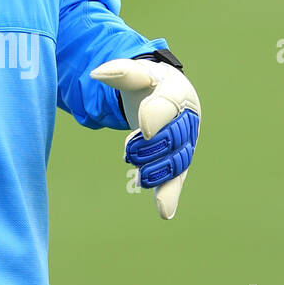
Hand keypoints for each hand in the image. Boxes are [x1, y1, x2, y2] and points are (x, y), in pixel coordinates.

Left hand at [90, 56, 200, 218]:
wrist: (164, 93)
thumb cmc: (148, 82)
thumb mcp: (135, 73)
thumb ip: (119, 72)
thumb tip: (95, 73)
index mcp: (177, 91)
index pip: (169, 104)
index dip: (157, 116)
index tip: (143, 128)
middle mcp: (188, 118)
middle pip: (174, 137)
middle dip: (151, 147)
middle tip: (129, 150)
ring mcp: (186, 141)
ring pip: (176, 161)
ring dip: (157, 170)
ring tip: (139, 174)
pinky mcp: (177, 160)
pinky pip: (176, 178)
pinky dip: (170, 195)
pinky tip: (164, 212)